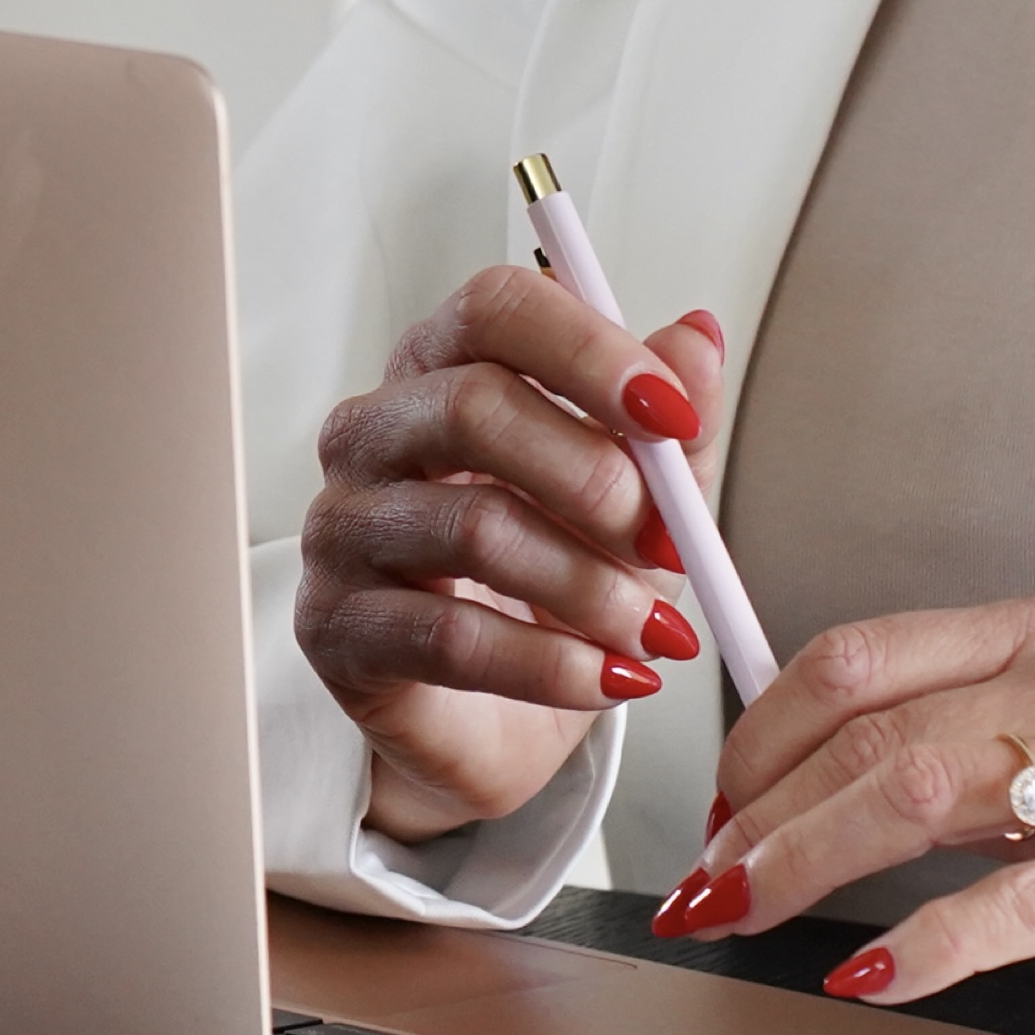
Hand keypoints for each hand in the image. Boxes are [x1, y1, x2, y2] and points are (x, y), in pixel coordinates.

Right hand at [294, 270, 729, 839]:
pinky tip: (605, 677)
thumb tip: (698, 337)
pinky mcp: (336, 627)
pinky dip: (551, 663)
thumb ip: (662, 424)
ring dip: (589, 586)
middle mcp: (373, 434)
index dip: (589, 352)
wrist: (492, 723)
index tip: (671, 414)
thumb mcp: (632, 503)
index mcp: (440, 371)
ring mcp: (342, 528)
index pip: (495, 311)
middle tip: (667, 541)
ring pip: (473, 527)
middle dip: (595, 478)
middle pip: (473, 406)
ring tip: (650, 630)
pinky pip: (451, 637)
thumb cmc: (550, 591)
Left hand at [656, 592, 1034, 1034]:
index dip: (763, 732)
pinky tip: (877, 972)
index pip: (863, 655)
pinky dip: (933, 940)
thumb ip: (977, 736)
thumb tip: (824, 782)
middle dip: (763, 810)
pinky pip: (1025, 896)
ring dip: (811, 860)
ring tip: (748, 911)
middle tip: (704, 881)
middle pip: (875, 727)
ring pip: (926, 790)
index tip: (714, 808)